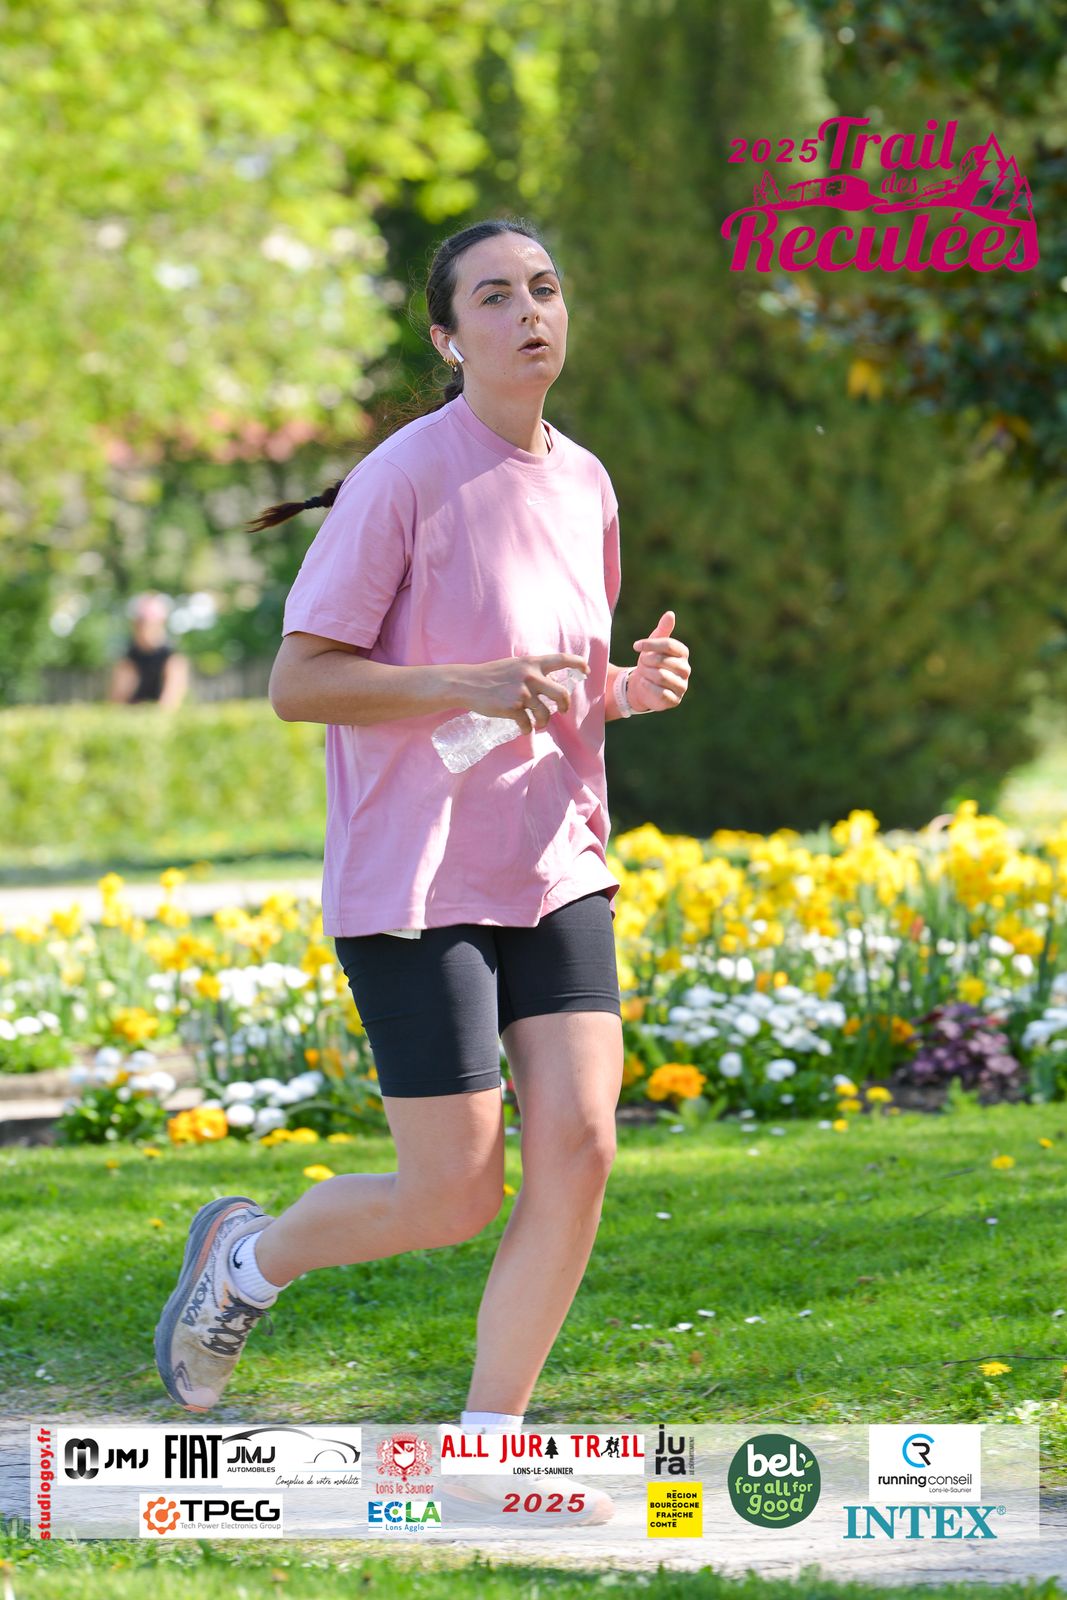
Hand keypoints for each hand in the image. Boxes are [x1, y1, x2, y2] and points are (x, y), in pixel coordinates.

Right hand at [461, 652, 589, 731]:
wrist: (467, 683)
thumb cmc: (490, 675)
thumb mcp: (513, 665)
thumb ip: (530, 671)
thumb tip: (546, 681)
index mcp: (532, 663)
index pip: (562, 659)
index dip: (578, 663)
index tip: (586, 670)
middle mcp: (530, 677)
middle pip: (562, 694)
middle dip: (565, 705)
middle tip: (562, 710)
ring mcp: (522, 693)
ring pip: (545, 714)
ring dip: (544, 722)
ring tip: (539, 724)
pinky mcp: (512, 708)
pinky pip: (527, 724)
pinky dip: (526, 729)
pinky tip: (523, 729)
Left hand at [628, 610, 689, 712]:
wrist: (642, 685)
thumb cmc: (649, 662)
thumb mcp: (653, 644)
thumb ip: (662, 629)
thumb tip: (670, 614)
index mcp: (683, 653)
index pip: (669, 644)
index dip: (650, 644)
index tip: (636, 646)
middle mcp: (686, 669)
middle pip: (663, 661)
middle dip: (647, 661)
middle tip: (642, 663)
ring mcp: (682, 685)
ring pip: (661, 676)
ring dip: (646, 674)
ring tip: (644, 673)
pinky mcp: (675, 700)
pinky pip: (661, 692)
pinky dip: (648, 687)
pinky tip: (644, 684)